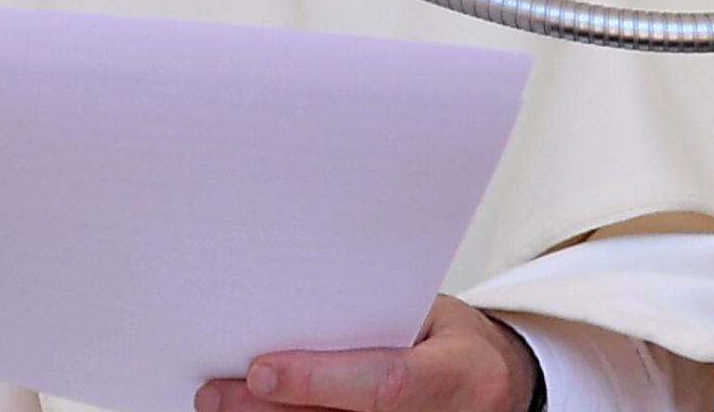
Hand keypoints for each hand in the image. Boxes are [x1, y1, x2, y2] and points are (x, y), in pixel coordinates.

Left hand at [196, 297, 539, 411]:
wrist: (496, 383)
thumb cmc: (454, 341)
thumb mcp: (429, 314)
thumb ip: (369, 318)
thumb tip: (286, 311)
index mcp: (461, 373)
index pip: (384, 383)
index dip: (318, 381)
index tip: (260, 370)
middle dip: (275, 408)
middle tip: (217, 393)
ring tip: (222, 404)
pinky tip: (259, 411)